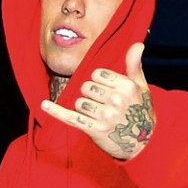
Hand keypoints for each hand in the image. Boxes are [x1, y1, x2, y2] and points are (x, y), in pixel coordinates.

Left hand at [39, 43, 154, 160]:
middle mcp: (117, 100)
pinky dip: (56, 112)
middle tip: (104, 105)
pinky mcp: (95, 130)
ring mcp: (105, 116)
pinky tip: (44, 105)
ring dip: (84, 108)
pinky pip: (71, 117)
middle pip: (86, 87)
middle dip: (90, 94)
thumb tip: (137, 45)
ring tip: (99, 115)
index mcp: (127, 87)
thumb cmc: (140, 110)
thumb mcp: (141, 86)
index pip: (97, 74)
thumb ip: (134, 64)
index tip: (108, 91)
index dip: (99, 81)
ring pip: (79, 102)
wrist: (143, 142)